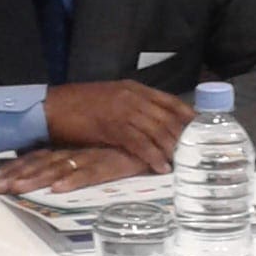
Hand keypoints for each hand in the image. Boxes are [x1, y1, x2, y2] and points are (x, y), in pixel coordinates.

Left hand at [0, 145, 148, 195]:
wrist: (161, 135)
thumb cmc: (129, 146)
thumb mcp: (99, 152)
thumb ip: (80, 159)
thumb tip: (57, 172)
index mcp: (73, 147)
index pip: (38, 157)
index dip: (16, 168)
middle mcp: (78, 150)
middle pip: (41, 163)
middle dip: (16, 175)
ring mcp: (93, 156)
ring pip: (59, 168)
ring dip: (36, 179)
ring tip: (16, 190)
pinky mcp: (112, 164)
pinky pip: (89, 174)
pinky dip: (73, 180)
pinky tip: (58, 189)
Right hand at [39, 80, 193, 171]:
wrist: (50, 107)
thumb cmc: (77, 105)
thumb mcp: (110, 98)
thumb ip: (131, 106)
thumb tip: (151, 120)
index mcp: (133, 88)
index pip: (170, 100)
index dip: (188, 115)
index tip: (204, 127)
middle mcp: (132, 97)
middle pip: (168, 116)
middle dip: (186, 134)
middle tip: (201, 151)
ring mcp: (122, 110)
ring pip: (157, 130)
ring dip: (173, 148)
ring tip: (186, 162)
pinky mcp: (112, 127)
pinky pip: (139, 143)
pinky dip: (153, 156)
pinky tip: (162, 167)